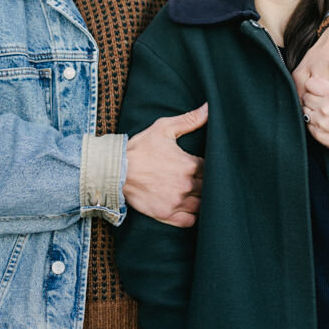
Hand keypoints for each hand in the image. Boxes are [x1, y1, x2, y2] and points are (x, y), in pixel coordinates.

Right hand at [124, 104, 207, 226]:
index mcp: (189, 165)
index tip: (205, 164)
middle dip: (208, 183)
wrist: (115, 170)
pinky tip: (189, 208)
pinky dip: (192, 216)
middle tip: (201, 179)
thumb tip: (209, 107)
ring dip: (202, 200)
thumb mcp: (164, 128)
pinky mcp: (166, 215)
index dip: (211, 166)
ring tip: (197, 193)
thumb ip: (189, 120)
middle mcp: (186, 185)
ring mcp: (177, 202)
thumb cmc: (140, 148)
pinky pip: (189, 221)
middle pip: (210, 188)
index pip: (213, 168)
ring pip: (202, 206)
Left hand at [302, 57, 328, 174]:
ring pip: (304, 109)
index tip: (323, 88)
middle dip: (313, 95)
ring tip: (325, 110)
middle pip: (305, 95)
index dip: (316, 84)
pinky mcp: (319, 136)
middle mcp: (325, 109)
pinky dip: (312, 121)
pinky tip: (325, 120)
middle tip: (325, 99)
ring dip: (311, 108)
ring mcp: (321, 123)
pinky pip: (306, 123)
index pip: (310, 83)